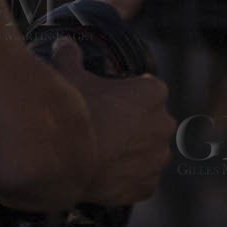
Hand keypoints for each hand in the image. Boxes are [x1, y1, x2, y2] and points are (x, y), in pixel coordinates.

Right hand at [51, 38, 172, 205]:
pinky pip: (143, 182)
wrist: (61, 159)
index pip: (147, 91)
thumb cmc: (70, 113)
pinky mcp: (147, 184)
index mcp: (154, 92)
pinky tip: (109, 178)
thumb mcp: (68, 78)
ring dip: (133, 155)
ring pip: (149, 153)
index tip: (109, 105)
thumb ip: (70, 57)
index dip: (126, 98)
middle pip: (151, 123)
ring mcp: (157, 156)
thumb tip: (64, 42)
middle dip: (133, 127)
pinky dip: (129, 181)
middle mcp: (164, 123)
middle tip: (104, 133)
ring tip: (103, 157)